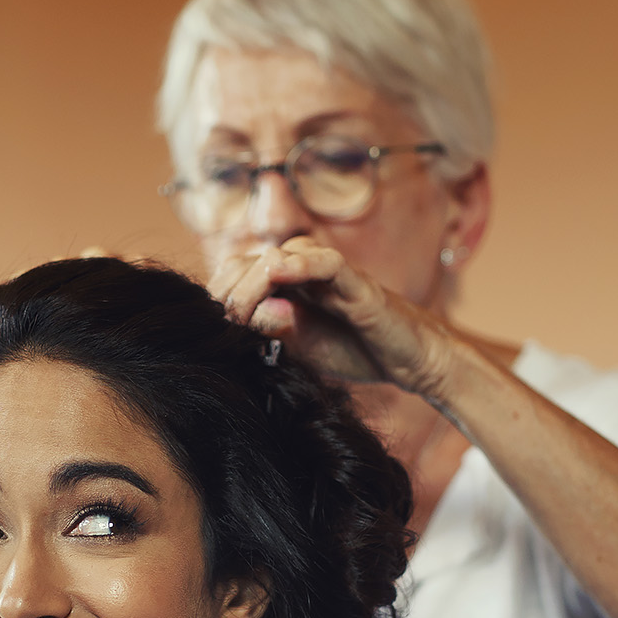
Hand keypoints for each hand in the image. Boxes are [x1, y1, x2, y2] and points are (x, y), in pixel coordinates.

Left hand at [207, 237, 456, 398]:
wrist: (407, 360)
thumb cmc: (353, 349)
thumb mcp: (297, 346)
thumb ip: (268, 330)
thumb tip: (239, 319)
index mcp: (285, 282)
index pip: (236, 271)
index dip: (218, 294)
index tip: (209, 325)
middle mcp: (303, 269)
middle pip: (248, 260)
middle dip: (228, 292)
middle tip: (223, 324)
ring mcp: (329, 273)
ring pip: (279, 257)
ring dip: (252, 285)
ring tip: (241, 315)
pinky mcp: (357, 284)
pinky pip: (327, 263)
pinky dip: (301, 266)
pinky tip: (279, 274)